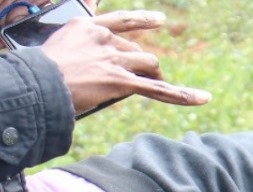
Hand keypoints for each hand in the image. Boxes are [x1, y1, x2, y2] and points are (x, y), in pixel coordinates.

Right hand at [39, 11, 210, 115]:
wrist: (37, 84)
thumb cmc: (42, 71)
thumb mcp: (59, 44)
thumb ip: (81, 40)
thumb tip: (95, 43)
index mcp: (88, 26)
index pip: (122, 20)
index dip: (143, 20)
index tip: (160, 20)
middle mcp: (104, 38)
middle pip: (137, 51)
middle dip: (141, 66)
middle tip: (130, 81)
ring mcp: (114, 59)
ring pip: (149, 64)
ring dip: (150, 76)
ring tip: (139, 87)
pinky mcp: (121, 81)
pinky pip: (159, 89)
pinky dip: (182, 95)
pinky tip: (203, 98)